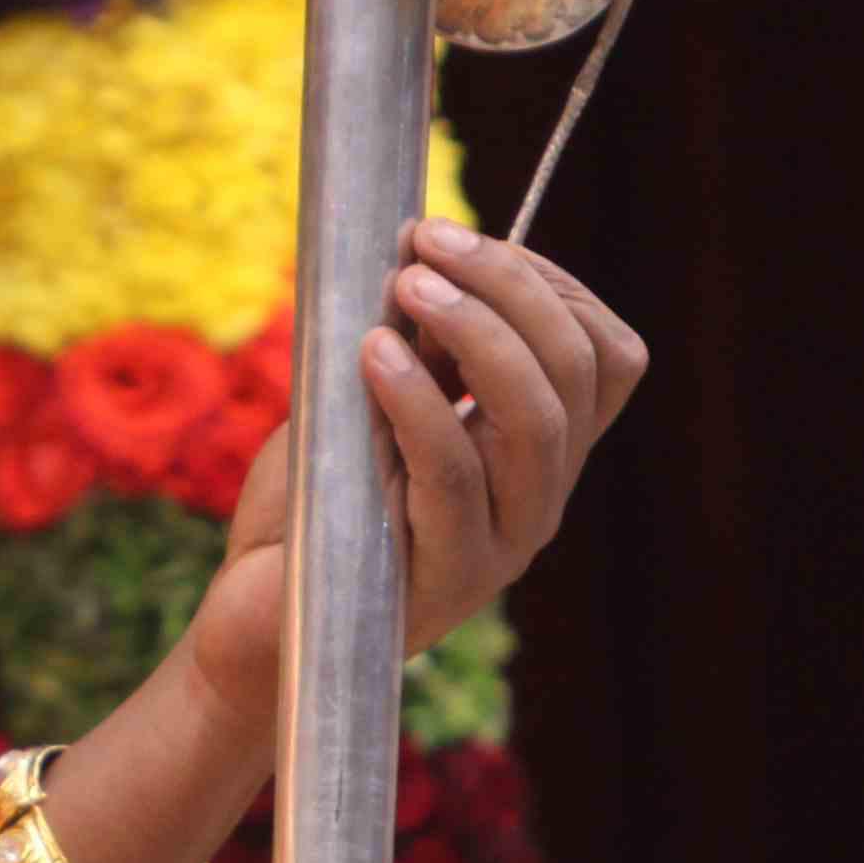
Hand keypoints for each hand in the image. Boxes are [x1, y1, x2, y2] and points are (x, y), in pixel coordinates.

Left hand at [187, 219, 648, 720]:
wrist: (258, 621)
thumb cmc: (314, 504)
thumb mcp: (374, 400)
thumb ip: (417, 342)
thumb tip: (427, 248)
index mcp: (539, 454)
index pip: (605, 357)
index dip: (549, 283)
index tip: (461, 241)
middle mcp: (539, 498)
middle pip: (576, 373)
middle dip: (509, 285)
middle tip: (427, 242)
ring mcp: (501, 544)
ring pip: (535, 421)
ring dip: (475, 331)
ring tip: (407, 285)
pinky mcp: (443, 578)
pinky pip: (451, 474)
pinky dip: (415, 400)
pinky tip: (370, 353)